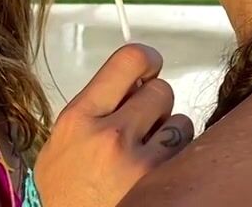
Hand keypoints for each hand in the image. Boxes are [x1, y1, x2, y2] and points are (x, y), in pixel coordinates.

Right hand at [33, 43, 194, 205]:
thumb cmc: (67, 193)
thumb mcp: (64, 142)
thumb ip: (95, 108)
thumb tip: (136, 79)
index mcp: (78, 119)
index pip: (127, 60)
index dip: (146, 59)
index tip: (150, 65)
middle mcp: (108, 136)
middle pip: (160, 89)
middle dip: (155, 105)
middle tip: (142, 126)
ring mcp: (138, 162)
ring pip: (180, 121)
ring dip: (170, 134)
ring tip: (146, 156)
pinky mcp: (161, 183)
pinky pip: (188, 151)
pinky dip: (179, 158)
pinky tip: (158, 172)